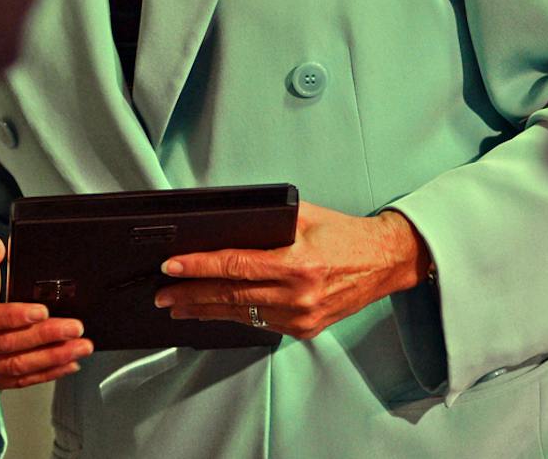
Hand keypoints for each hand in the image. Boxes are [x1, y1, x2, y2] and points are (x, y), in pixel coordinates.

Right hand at [0, 235, 92, 393]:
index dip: (11, 316)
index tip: (42, 311)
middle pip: (2, 344)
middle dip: (43, 336)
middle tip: (74, 328)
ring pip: (12, 367)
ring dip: (50, 358)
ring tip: (78, 347)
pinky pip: (14, 382)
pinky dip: (44, 374)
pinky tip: (67, 364)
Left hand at [153, 202, 430, 339]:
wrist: (384, 262)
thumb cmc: (345, 235)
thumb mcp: (304, 217)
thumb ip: (266, 224)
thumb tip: (223, 227)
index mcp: (297, 263)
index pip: (235, 265)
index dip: (198, 267)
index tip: (172, 267)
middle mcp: (298, 295)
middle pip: (231, 296)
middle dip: (191, 295)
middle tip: (163, 294)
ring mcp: (301, 317)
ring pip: (242, 314)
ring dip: (206, 311)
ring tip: (178, 307)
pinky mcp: (304, 329)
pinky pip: (261, 323)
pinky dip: (235, 316)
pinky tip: (214, 312)